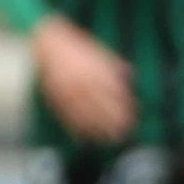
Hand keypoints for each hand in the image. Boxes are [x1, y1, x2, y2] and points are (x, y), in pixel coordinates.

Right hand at [32, 17, 138, 143]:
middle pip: (101, 107)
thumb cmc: (78, 49)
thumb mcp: (100, 53)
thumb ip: (115, 65)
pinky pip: (67, 116)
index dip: (125, 106)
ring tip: (110, 140)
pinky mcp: (56, 98)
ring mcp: (68, 91)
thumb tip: (132, 76)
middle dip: (114, 121)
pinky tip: (85, 139)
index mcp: (96, 71)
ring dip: (98, 129)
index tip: (134, 116)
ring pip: (85, 115)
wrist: (49, 43)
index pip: (115, 93)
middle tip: (124, 132)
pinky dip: (76, 129)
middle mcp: (83, 83)